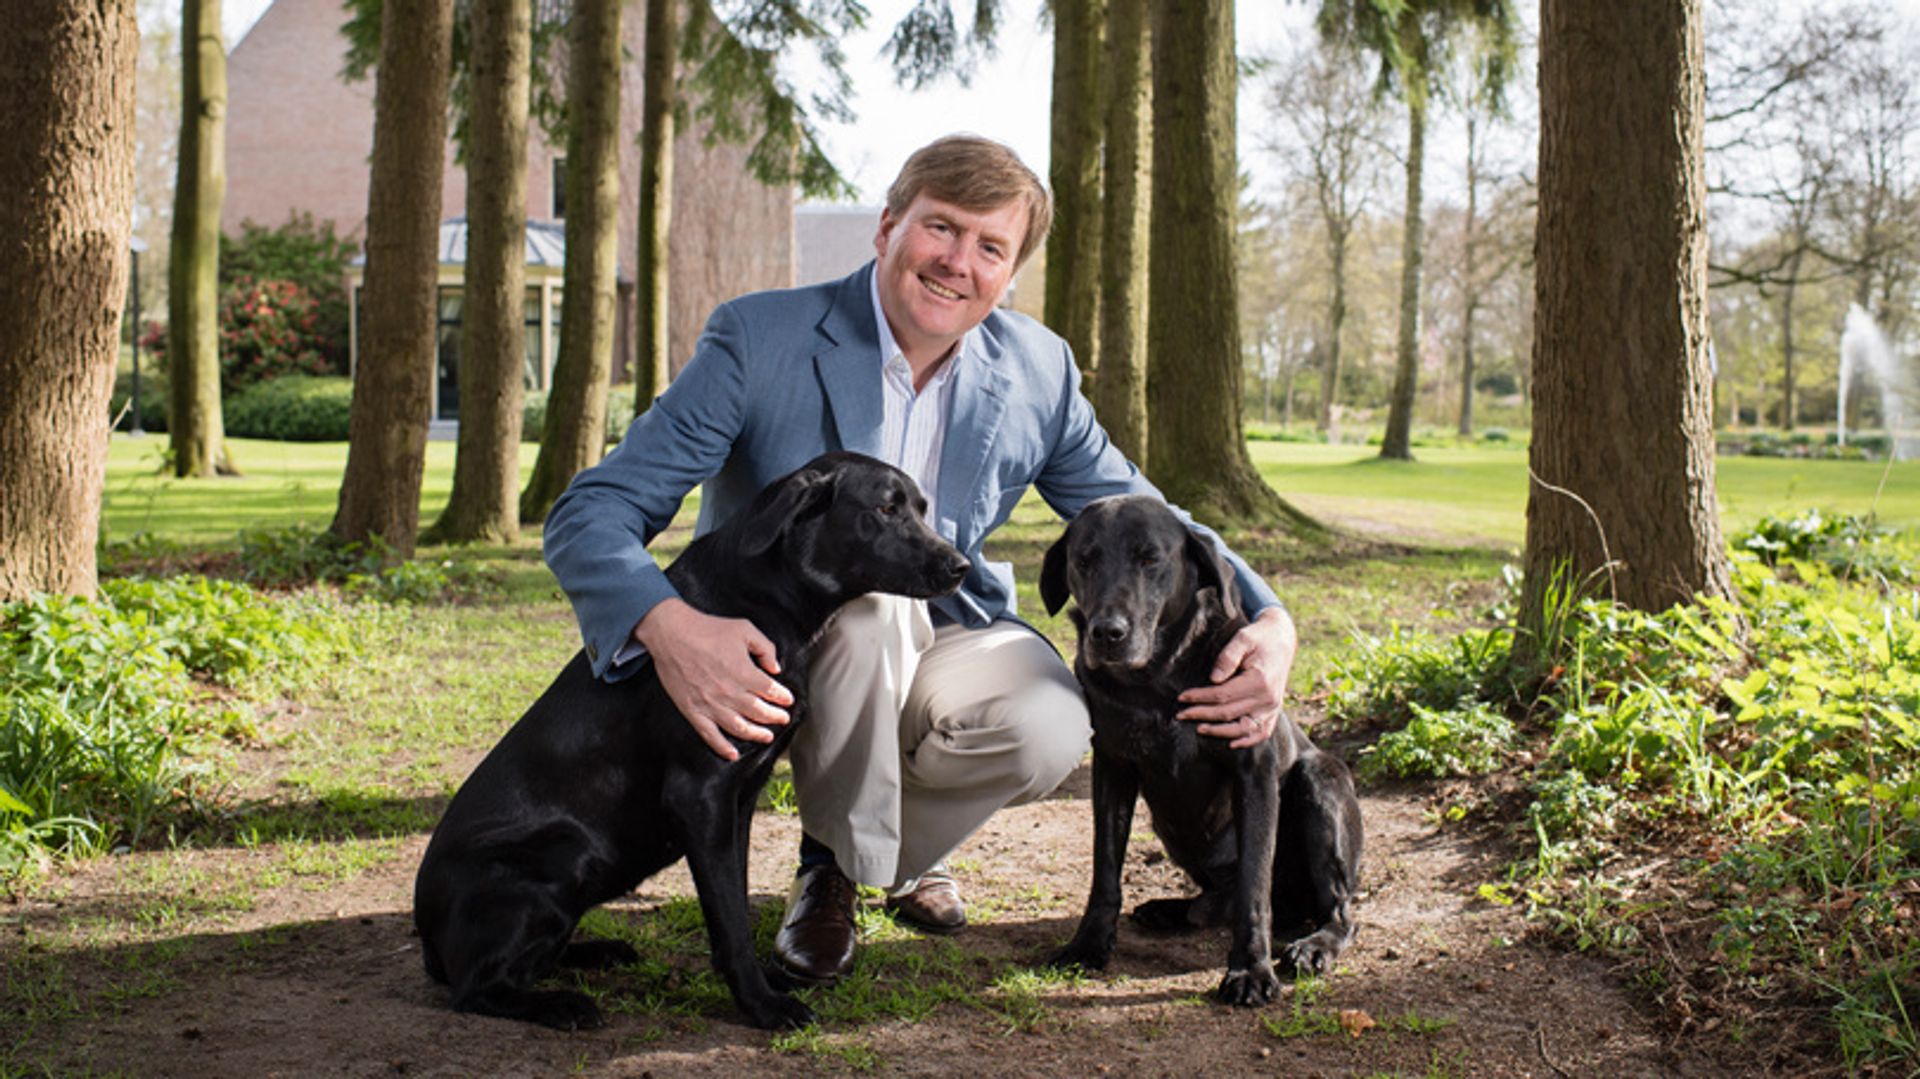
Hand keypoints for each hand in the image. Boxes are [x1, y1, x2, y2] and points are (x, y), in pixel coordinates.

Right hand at [634, 598, 794, 760]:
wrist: (672, 634)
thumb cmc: (707, 629)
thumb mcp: (744, 629)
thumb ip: (765, 648)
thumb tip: (775, 668)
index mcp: (745, 673)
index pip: (771, 692)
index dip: (783, 697)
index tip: (787, 700)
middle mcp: (730, 693)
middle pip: (760, 712)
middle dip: (775, 717)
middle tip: (783, 719)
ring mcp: (711, 705)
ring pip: (740, 728)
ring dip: (756, 734)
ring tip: (767, 736)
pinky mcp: (693, 711)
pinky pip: (710, 735)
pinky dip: (722, 747)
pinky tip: (732, 754)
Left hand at [1177, 607, 1296, 748]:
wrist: (1282, 639)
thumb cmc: (1259, 638)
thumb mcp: (1243, 638)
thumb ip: (1228, 657)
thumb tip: (1213, 679)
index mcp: (1259, 681)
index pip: (1222, 695)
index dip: (1200, 697)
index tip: (1182, 697)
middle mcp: (1268, 698)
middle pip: (1229, 713)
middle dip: (1202, 714)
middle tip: (1181, 714)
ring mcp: (1273, 707)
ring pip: (1244, 729)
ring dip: (1220, 732)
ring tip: (1199, 729)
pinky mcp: (1274, 711)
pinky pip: (1262, 732)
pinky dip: (1247, 741)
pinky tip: (1231, 744)